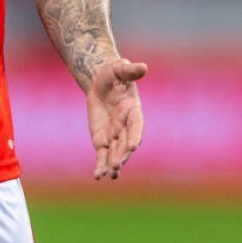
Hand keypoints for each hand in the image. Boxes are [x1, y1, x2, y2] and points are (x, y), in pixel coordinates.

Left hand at [87, 58, 146, 179]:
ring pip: (115, 152)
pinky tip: (98, 176)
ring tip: (111, 173)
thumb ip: (129, 70)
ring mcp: (115, 135)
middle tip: (117, 163)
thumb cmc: (113, 74)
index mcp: (133, 110)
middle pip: (125, 142)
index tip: (133, 146)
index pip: (136, 126)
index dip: (135, 136)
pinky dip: (101, 165)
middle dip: (122, 153)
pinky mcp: (103, 140)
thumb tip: (143, 66)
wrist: (101, 84)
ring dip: (114, 162)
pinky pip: (103, 155)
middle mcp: (126, 126)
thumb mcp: (118, 70)